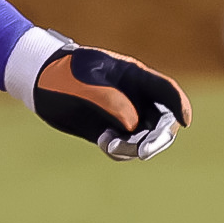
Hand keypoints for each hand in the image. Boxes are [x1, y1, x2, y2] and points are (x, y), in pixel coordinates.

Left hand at [33, 44, 191, 161]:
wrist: (38, 81)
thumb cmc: (62, 73)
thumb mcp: (83, 82)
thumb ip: (109, 100)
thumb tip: (132, 124)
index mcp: (133, 76)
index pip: (165, 91)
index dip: (180, 105)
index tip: (185, 121)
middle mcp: (133, 97)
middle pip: (162, 120)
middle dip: (158, 136)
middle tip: (144, 149)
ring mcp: (123, 115)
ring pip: (145, 136)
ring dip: (137, 145)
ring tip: (112, 144)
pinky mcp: (110, 131)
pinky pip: (125, 146)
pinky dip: (119, 149)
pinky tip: (104, 141)